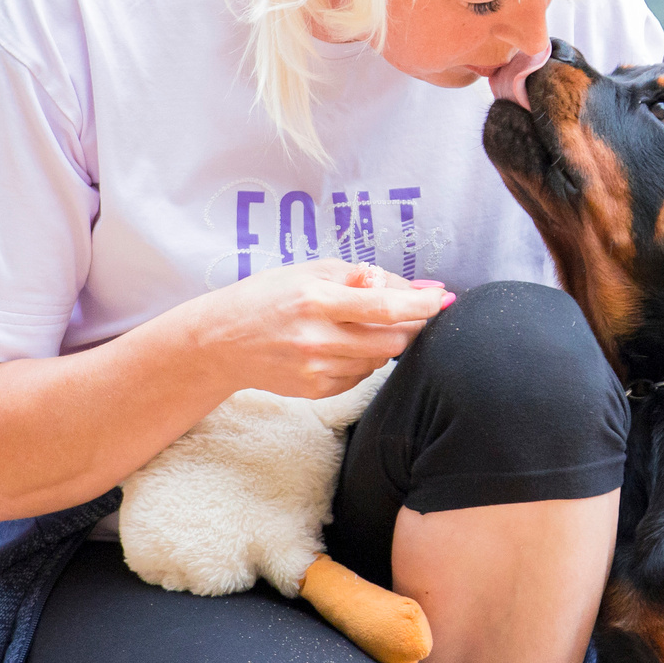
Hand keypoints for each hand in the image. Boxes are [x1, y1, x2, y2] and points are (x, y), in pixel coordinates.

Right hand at [188, 259, 452, 399]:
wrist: (221, 341)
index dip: (422, 304)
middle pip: (393, 341)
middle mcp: (318, 339)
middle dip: (408, 326)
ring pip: (379, 360)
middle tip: (405, 311)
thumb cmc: (268, 296)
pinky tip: (341, 345)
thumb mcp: (310, 271)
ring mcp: (317, 370)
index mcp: (318, 300)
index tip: (442, 299)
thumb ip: (362, 277)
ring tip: (360, 325)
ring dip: (384, 342)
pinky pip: (360, 376)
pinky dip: (363, 360)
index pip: (386, 307)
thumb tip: (416, 287)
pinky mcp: (316, 391)